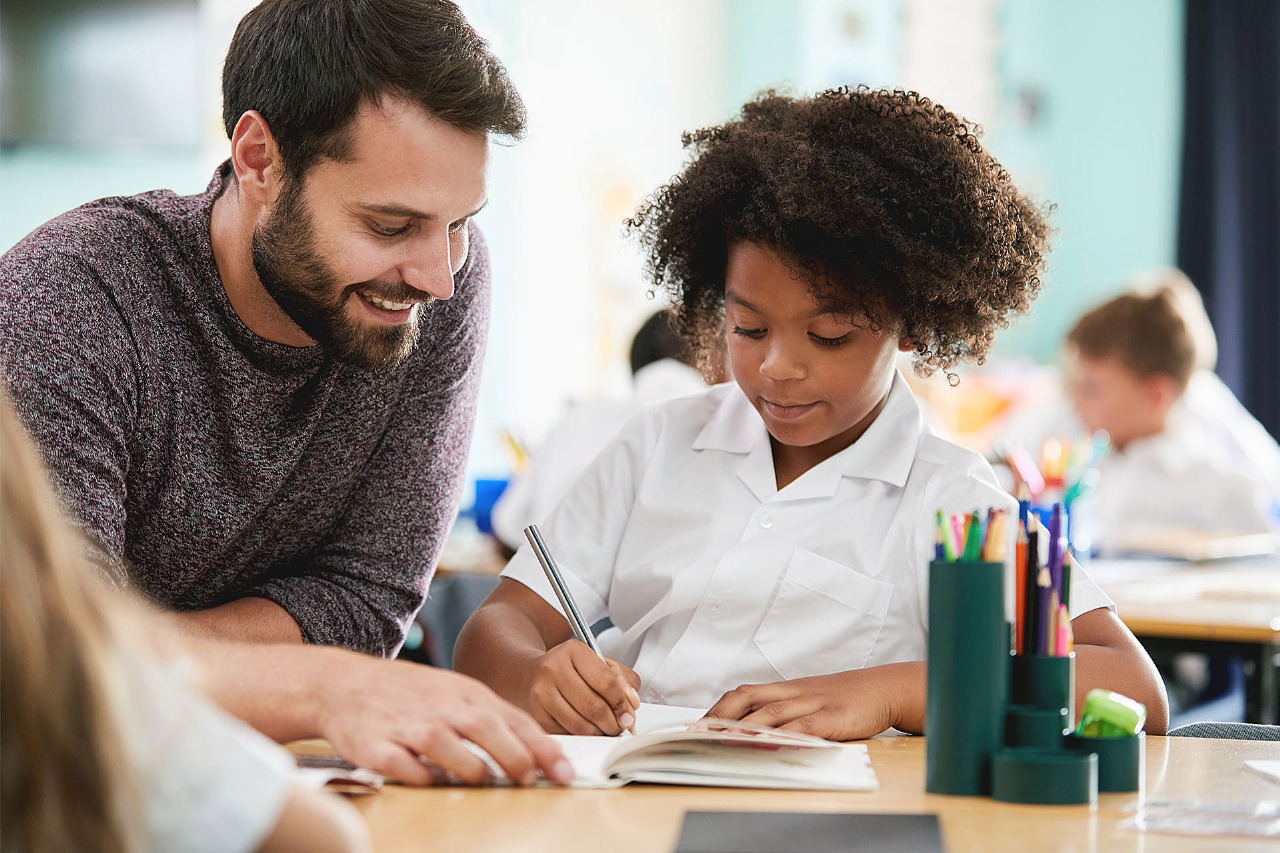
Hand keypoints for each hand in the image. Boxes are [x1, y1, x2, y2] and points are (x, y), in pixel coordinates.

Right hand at [313, 654, 574, 786]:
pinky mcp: (377, 746)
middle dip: (514, 755)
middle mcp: (441, 707)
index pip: (512, 719)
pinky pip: (403, 766)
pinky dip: (419, 777)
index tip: (565, 770)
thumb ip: (493, 720)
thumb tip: (538, 753)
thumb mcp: (455, 693)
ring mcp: (408, 726)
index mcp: (466, 694)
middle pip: (485, 728)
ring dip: (469, 767)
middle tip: (532, 778)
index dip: (541, 746)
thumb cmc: (410, 694)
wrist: (344, 684)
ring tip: (482, 780)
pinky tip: (430, 781)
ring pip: (446, 746)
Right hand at [526, 640, 639, 735]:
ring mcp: (542, 693)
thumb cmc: (568, 669)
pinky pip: (568, 734)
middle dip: (614, 722)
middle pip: (595, 707)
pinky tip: (585, 727)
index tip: (628, 711)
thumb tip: (632, 704)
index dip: (622, 702)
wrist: (529, 675)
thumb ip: (622, 679)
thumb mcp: (597, 663)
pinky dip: (582, 736)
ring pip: (582, 725)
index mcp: (574, 651)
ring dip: (600, 732)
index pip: (607, 682)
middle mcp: (553, 669)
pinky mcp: (536, 715)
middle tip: (620, 724)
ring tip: (604, 727)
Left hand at [705, 663, 924, 740]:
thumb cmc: (844, 698)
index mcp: (785, 688)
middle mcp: (793, 692)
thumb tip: (753, 731)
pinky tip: (767, 743)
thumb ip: (785, 713)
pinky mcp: (831, 717)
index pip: (743, 693)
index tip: (698, 725)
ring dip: (744, 727)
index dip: (719, 708)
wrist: (883, 688)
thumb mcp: (810, 700)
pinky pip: (803, 725)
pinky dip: (783, 734)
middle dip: (720, 716)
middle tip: (699, 734)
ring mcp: (812, 703)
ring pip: (771, 711)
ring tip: (721, 740)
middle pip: (748, 697)